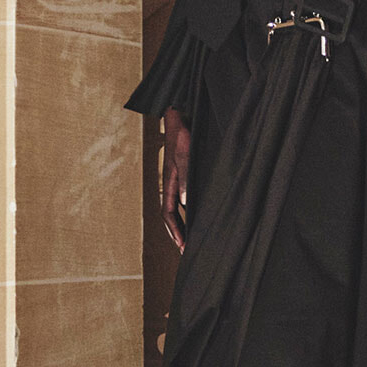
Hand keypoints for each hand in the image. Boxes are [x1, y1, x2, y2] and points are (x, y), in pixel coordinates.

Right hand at [161, 108, 189, 251]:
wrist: (181, 116)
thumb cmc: (182, 133)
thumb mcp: (184, 155)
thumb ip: (186, 178)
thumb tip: (186, 203)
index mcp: (169, 182)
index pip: (168, 213)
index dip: (175, 230)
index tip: (182, 246)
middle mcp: (173, 184)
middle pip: (171, 215)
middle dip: (177, 234)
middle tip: (186, 251)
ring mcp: (179, 180)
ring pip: (178, 208)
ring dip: (183, 224)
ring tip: (191, 239)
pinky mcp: (187, 174)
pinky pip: (187, 198)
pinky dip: (191, 211)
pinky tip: (199, 215)